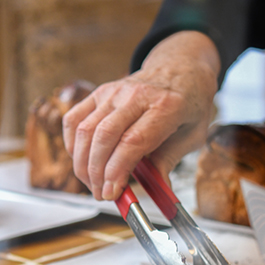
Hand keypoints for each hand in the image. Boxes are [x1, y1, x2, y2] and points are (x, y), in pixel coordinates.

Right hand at [62, 31, 220, 200]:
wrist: (181, 70)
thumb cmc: (188, 105)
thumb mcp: (192, 136)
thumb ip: (170, 162)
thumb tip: (158, 193)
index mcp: (166, 106)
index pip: (133, 141)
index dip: (117, 170)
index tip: (112, 193)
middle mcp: (136, 95)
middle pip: (104, 136)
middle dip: (97, 172)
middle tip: (102, 194)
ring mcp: (114, 92)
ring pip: (85, 130)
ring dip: (83, 163)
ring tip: (93, 184)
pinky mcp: (99, 92)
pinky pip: (74, 120)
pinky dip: (72, 145)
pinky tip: (82, 161)